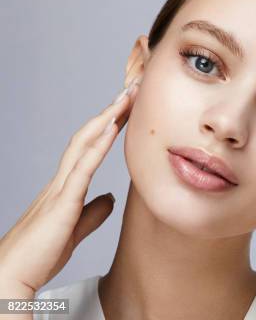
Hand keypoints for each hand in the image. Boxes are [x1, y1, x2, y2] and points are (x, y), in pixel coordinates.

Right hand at [0, 77, 140, 297]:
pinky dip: (98, 146)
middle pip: (88, 136)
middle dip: (110, 111)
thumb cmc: (39, 255)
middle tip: (131, 90)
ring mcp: (60, 188)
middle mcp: (61, 180)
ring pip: (84, 143)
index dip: (108, 125)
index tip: (127, 108)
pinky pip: (82, 168)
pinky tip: (112, 129)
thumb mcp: (75, 228)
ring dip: (107, 118)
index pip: (90, 146)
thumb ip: (93, 213)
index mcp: (65, 186)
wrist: (12, 277)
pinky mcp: (62, 202)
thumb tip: (110, 198)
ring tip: (126, 98)